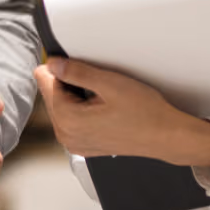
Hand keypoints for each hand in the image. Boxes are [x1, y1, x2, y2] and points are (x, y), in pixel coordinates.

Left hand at [35, 59, 209, 167]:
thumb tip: (53, 63)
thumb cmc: (144, 113)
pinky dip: (81, 108)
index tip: (78, 64)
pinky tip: (102, 108)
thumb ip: (76, 71)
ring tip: (102, 96)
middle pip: (51, 93)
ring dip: (75, 95)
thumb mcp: (109, 83)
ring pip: (60, 105)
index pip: (44, 80)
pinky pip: (71, 118)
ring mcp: (74, 143)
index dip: (60, 67)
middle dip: (69, 82)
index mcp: (67, 120)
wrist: (166, 136)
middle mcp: (66, 136)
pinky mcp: (84, 145)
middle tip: (97, 83)